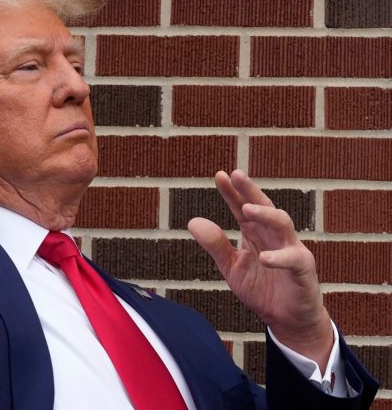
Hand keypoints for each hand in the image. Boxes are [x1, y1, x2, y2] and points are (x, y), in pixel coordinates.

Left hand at [188, 169, 333, 370]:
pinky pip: (293, 259)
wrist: (288, 321)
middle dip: (250, 190)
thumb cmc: (262, 290)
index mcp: (255, 233)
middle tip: (236, 174)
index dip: (232, 192)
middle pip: (264, 206)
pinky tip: (264, 258)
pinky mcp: (304, 270)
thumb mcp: (232, 267)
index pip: (242, 208)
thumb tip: (192, 222)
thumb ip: (215, 245)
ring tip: (246, 210)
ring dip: (265, 215)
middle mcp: (274, 236)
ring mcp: (291, 249)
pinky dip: (279, 257)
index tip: (219, 175)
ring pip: (282, 224)